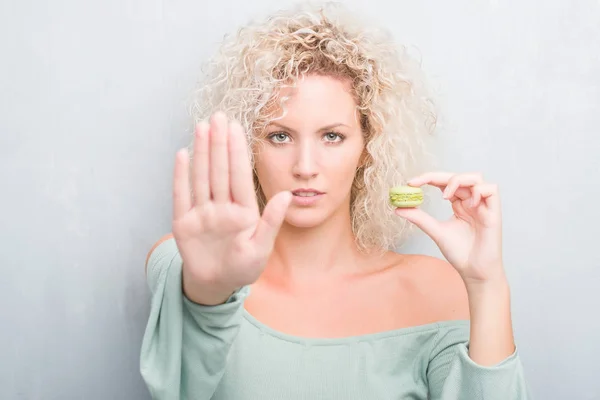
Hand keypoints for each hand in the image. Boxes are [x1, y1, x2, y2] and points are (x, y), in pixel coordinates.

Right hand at [171, 112, 291, 303]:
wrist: (216, 285)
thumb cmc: (242, 268)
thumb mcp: (260, 249)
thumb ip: (271, 222)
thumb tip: (287, 196)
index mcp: (243, 211)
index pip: (240, 176)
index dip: (238, 151)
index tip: (237, 128)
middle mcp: (222, 206)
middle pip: (220, 170)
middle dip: (219, 143)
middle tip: (219, 116)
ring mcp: (202, 213)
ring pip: (202, 177)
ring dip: (201, 153)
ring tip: (202, 127)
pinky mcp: (184, 223)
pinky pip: (181, 196)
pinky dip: (180, 176)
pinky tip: (182, 154)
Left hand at [394, 172, 505, 285]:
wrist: (474, 272)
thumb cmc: (459, 253)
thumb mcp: (435, 231)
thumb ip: (419, 218)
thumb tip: (398, 208)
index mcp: (459, 203)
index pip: (444, 182)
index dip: (428, 178)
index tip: (410, 183)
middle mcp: (471, 201)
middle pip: (458, 176)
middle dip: (437, 176)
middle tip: (417, 182)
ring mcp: (483, 205)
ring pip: (476, 177)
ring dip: (458, 180)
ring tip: (445, 196)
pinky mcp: (494, 212)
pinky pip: (491, 189)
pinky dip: (478, 191)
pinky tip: (468, 204)